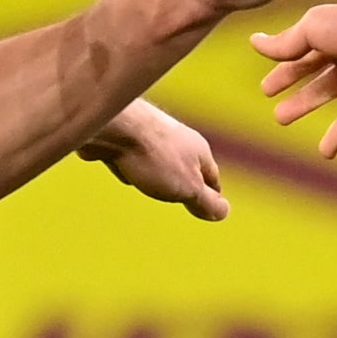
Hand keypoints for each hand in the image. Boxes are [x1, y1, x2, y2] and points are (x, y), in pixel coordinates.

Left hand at [79, 101, 228, 220]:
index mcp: (198, 150)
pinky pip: (129, 157)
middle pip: (185, 167)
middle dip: (184, 183)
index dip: (212, 195)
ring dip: (153, 174)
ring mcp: (149, 136)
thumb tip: (223, 211)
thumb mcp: (188, 187)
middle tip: (184, 198)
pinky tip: (121, 167)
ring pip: (156, 162)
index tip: (212, 206)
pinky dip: (127, 165)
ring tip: (150, 184)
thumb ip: (206, 200)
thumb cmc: (154, 157)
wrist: (113, 125)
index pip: (212, 178)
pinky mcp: (122, 138)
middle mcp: (177, 140)